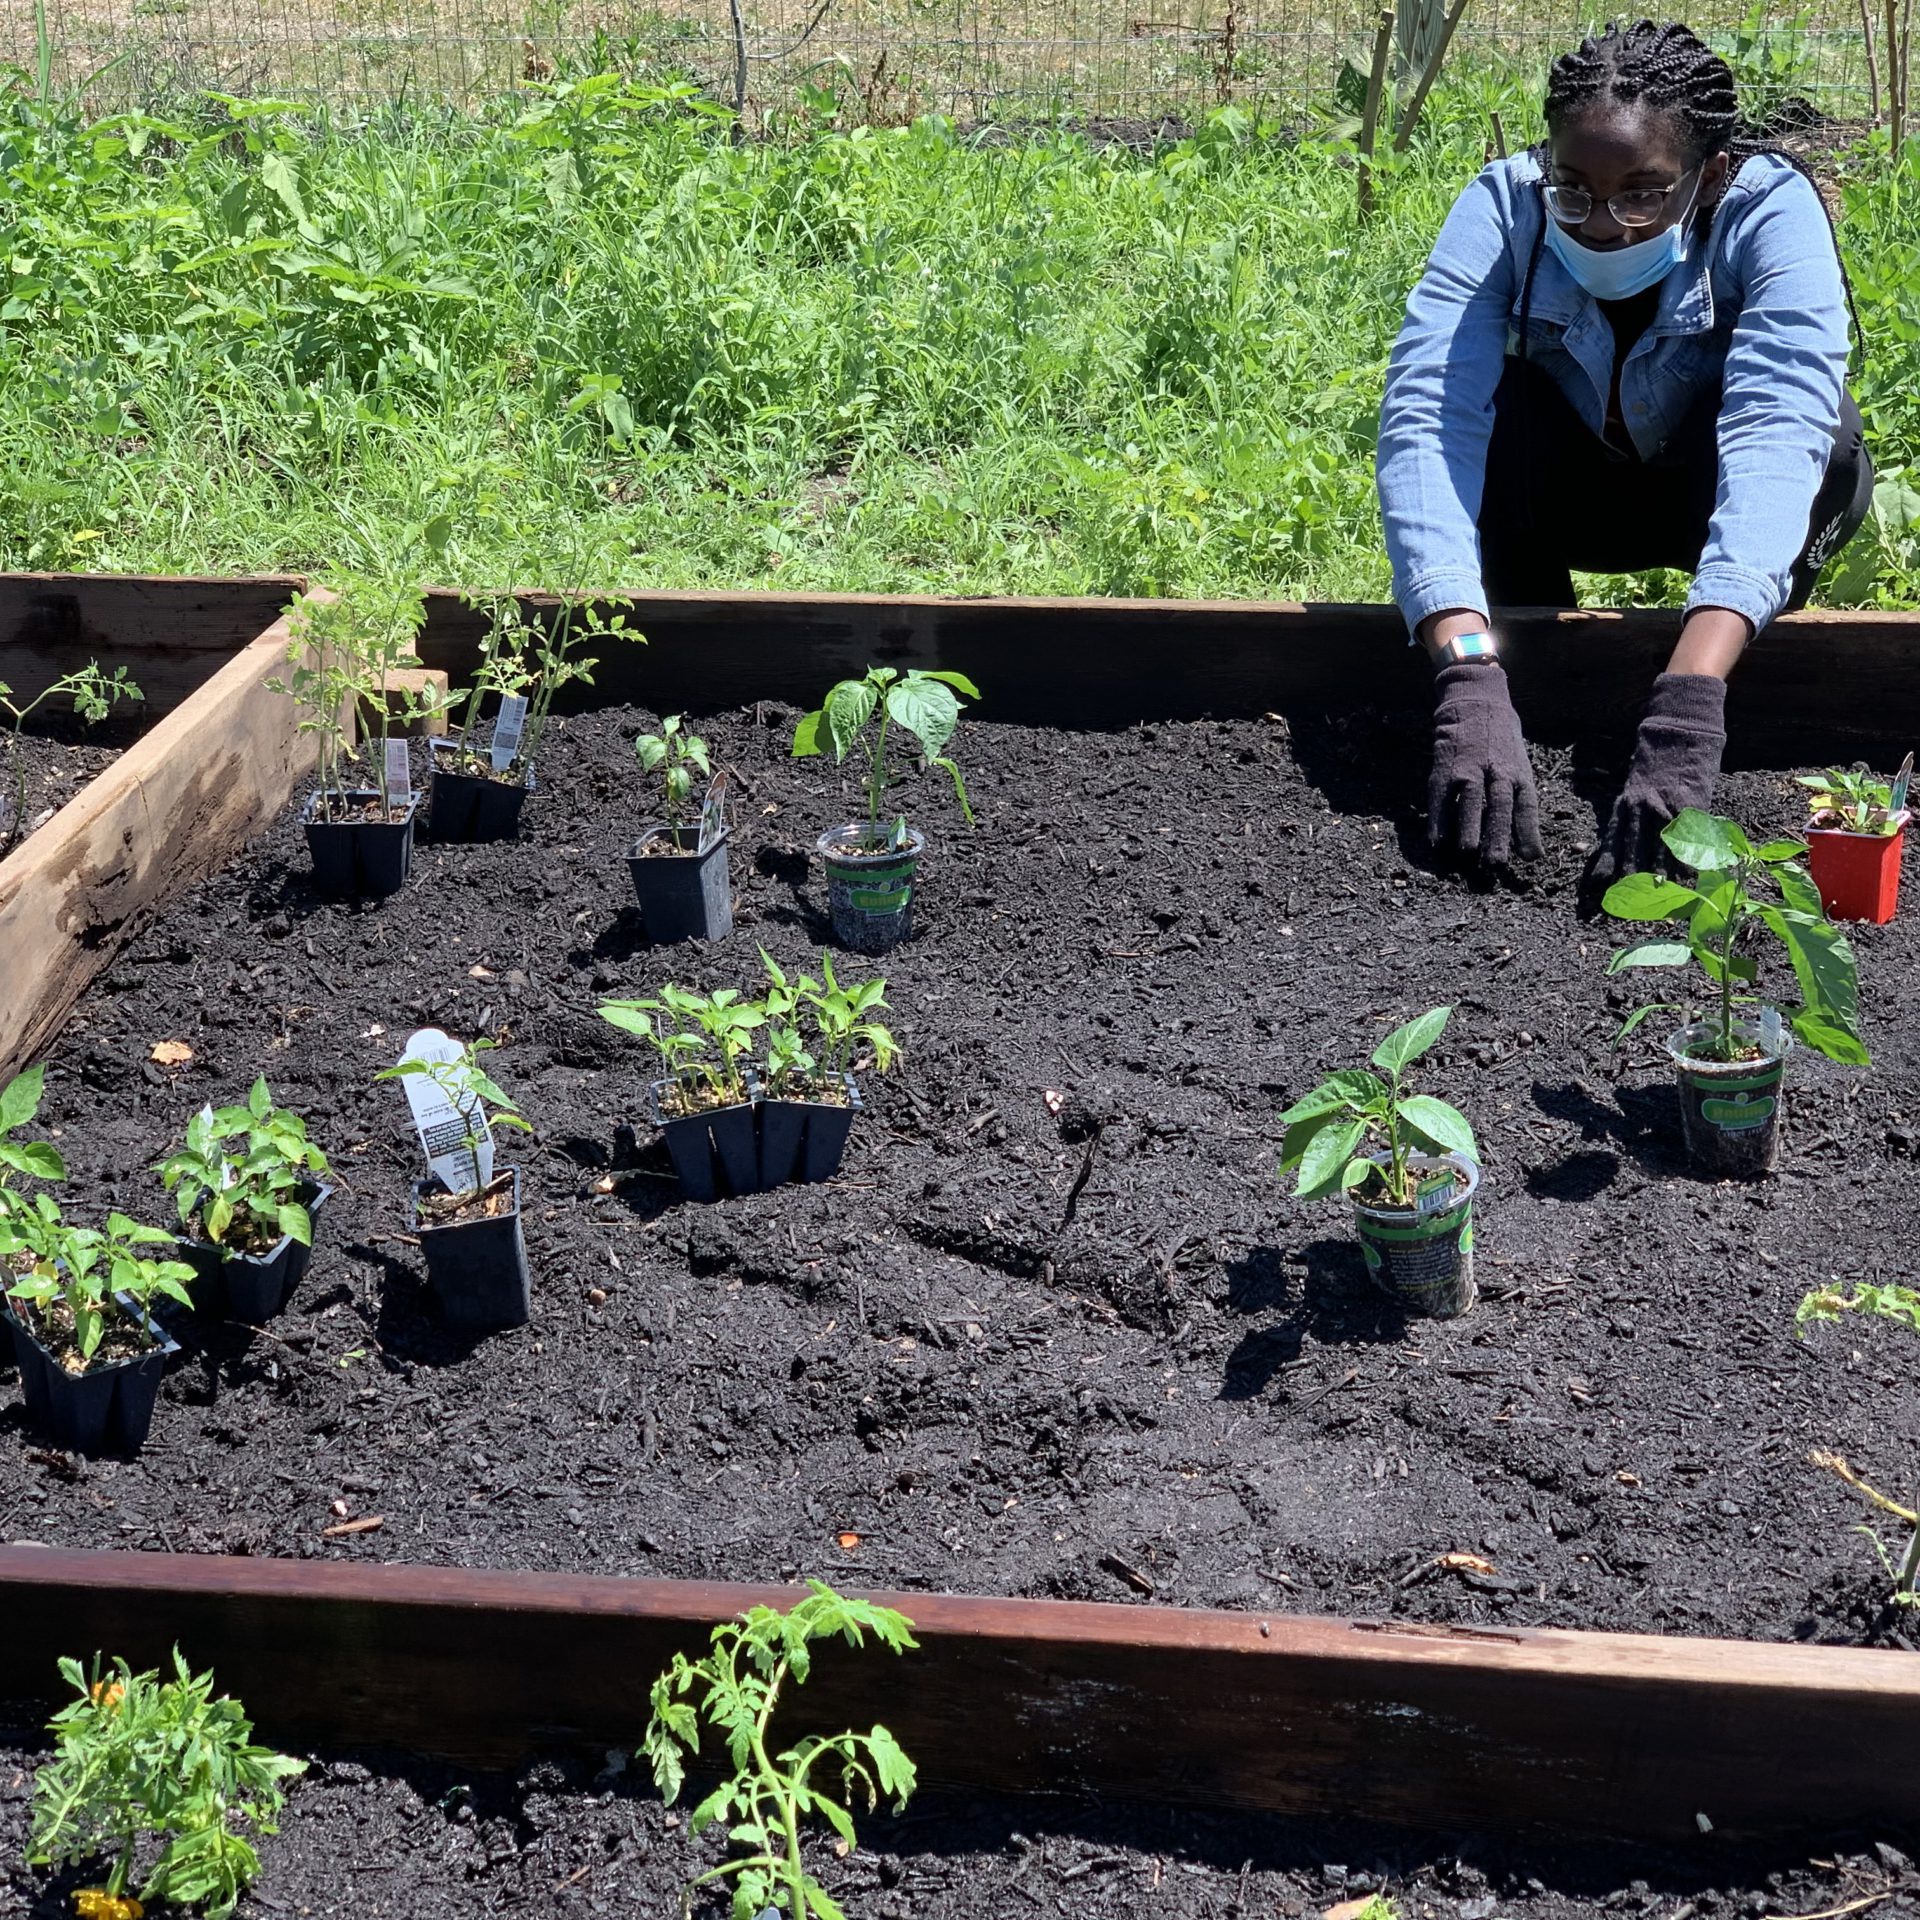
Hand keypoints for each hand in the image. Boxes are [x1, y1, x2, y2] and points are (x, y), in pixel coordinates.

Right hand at [1426, 662, 1542, 865]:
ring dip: (1469, 829)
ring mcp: (1469, 768)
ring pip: (1471, 801)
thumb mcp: (1518, 764)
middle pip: (1500, 805)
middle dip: (1497, 836)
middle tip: (1495, 864)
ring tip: (1467, 854)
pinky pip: (1441, 798)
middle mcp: (1497, 770)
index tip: (1532, 858)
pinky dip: (1438, 821)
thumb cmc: (1501, 742)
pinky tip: (1437, 841)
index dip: (1528, 832)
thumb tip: (1526, 841)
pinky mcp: (1444, 768)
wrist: (1475, 701)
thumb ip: (1518, 798)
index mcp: (1519, 772)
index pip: (1526, 805)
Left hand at [1587, 672, 1726, 891]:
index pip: (1612, 840)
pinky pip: (1688, 834)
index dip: (1606, 864)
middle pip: (1633, 847)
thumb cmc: (1654, 771)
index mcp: (1623, 806)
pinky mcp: (1689, 803)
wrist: (1678, 736)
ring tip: (1657, 893)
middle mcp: (1640, 808)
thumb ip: (1627, 823)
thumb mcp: (1633, 794)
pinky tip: (1691, 873)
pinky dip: (1689, 854)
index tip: (1599, 886)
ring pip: (1660, 844)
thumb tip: (1614, 855)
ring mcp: (1665, 805)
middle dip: (1629, 875)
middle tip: (1626, 901)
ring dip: (1660, 870)